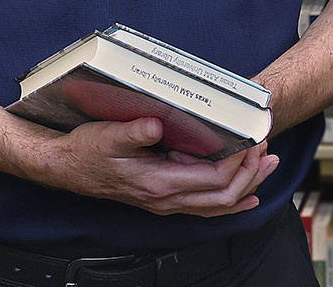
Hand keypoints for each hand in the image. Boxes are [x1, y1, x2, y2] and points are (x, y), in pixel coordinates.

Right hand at [8, 115, 278, 216]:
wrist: (64, 168)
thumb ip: (135, 132)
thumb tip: (159, 125)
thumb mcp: (107, 135)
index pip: (214, 179)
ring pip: (217, 206)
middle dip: (252, 174)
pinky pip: (204, 207)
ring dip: (246, 187)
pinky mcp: (162, 199)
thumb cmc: (85, 150)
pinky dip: (229, 202)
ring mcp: (165, 203)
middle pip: (224, 197)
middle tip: (268, 149)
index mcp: (158, 183)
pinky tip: (244, 195)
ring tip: (268, 166)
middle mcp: (165, 199)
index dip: (240, 162)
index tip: (253, 139)